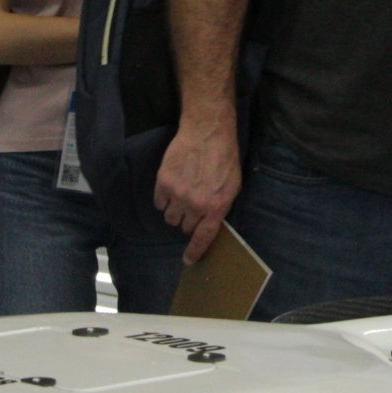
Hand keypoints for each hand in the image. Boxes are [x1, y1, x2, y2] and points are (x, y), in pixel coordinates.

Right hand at [153, 113, 242, 263]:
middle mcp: (195, 204)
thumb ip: (221, 207)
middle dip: (188, 220)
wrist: (207, 132)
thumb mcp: (233, 185)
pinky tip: (172, 186)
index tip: (187, 260)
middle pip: (184, 227)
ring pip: (170, 217)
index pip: (203, 238)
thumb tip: (210, 225)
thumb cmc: (224, 157)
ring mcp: (177, 194)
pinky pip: (158, 203)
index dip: (194, 252)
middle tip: (192, 205)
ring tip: (182, 194)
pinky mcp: (163, 183)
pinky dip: (164, 198)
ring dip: (175, 211)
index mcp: (216, 207)